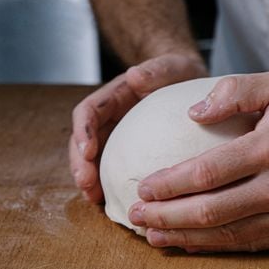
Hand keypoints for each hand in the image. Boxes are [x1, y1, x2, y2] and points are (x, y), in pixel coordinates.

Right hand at [69, 52, 206, 201]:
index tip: (87, 150)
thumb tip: (134, 75)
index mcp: (115, 95)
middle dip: (80, 162)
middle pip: (83, 139)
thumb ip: (155, 69)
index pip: (89, 110)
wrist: (188, 82)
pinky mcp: (129, 151)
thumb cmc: (178, 73)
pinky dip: (109, 184)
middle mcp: (110, 116)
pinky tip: (113, 202)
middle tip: (86, 183)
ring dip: (89, 178)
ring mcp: (117, 135)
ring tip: (94, 198)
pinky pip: (113, 168)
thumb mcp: (171, 66)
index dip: (83, 130)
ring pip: (93, 158)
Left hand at [127, 71, 268, 251]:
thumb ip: (233, 90)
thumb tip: (192, 113)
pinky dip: (216, 247)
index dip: (169, 185)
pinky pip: (250, 244)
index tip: (142, 189)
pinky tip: (190, 244)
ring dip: (185, 238)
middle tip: (137, 217)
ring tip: (153, 237)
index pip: (207, 172)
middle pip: (211, 211)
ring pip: (228, 235)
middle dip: (167, 218)